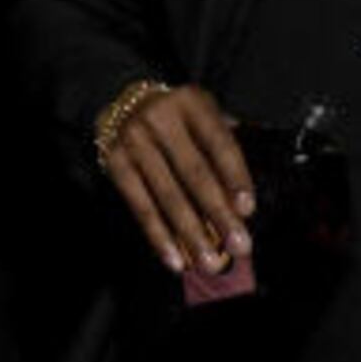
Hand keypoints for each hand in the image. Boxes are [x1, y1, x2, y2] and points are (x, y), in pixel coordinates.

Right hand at [98, 83, 253, 282]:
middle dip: (219, 214)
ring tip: (209, 262)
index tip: (247, 210)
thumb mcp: (203, 113)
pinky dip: (158, 235)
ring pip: (166, 194)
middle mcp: (159, 118)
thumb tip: (244, 201)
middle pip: (194, 173)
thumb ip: (225, 143)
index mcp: (191, 102)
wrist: (118, 99)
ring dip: (190, 233)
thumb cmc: (176, 116)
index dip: (235, 177)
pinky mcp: (113, 162)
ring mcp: (133, 141)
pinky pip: (139, 205)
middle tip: (239, 246)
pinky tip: (174, 258)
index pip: (220, 144)